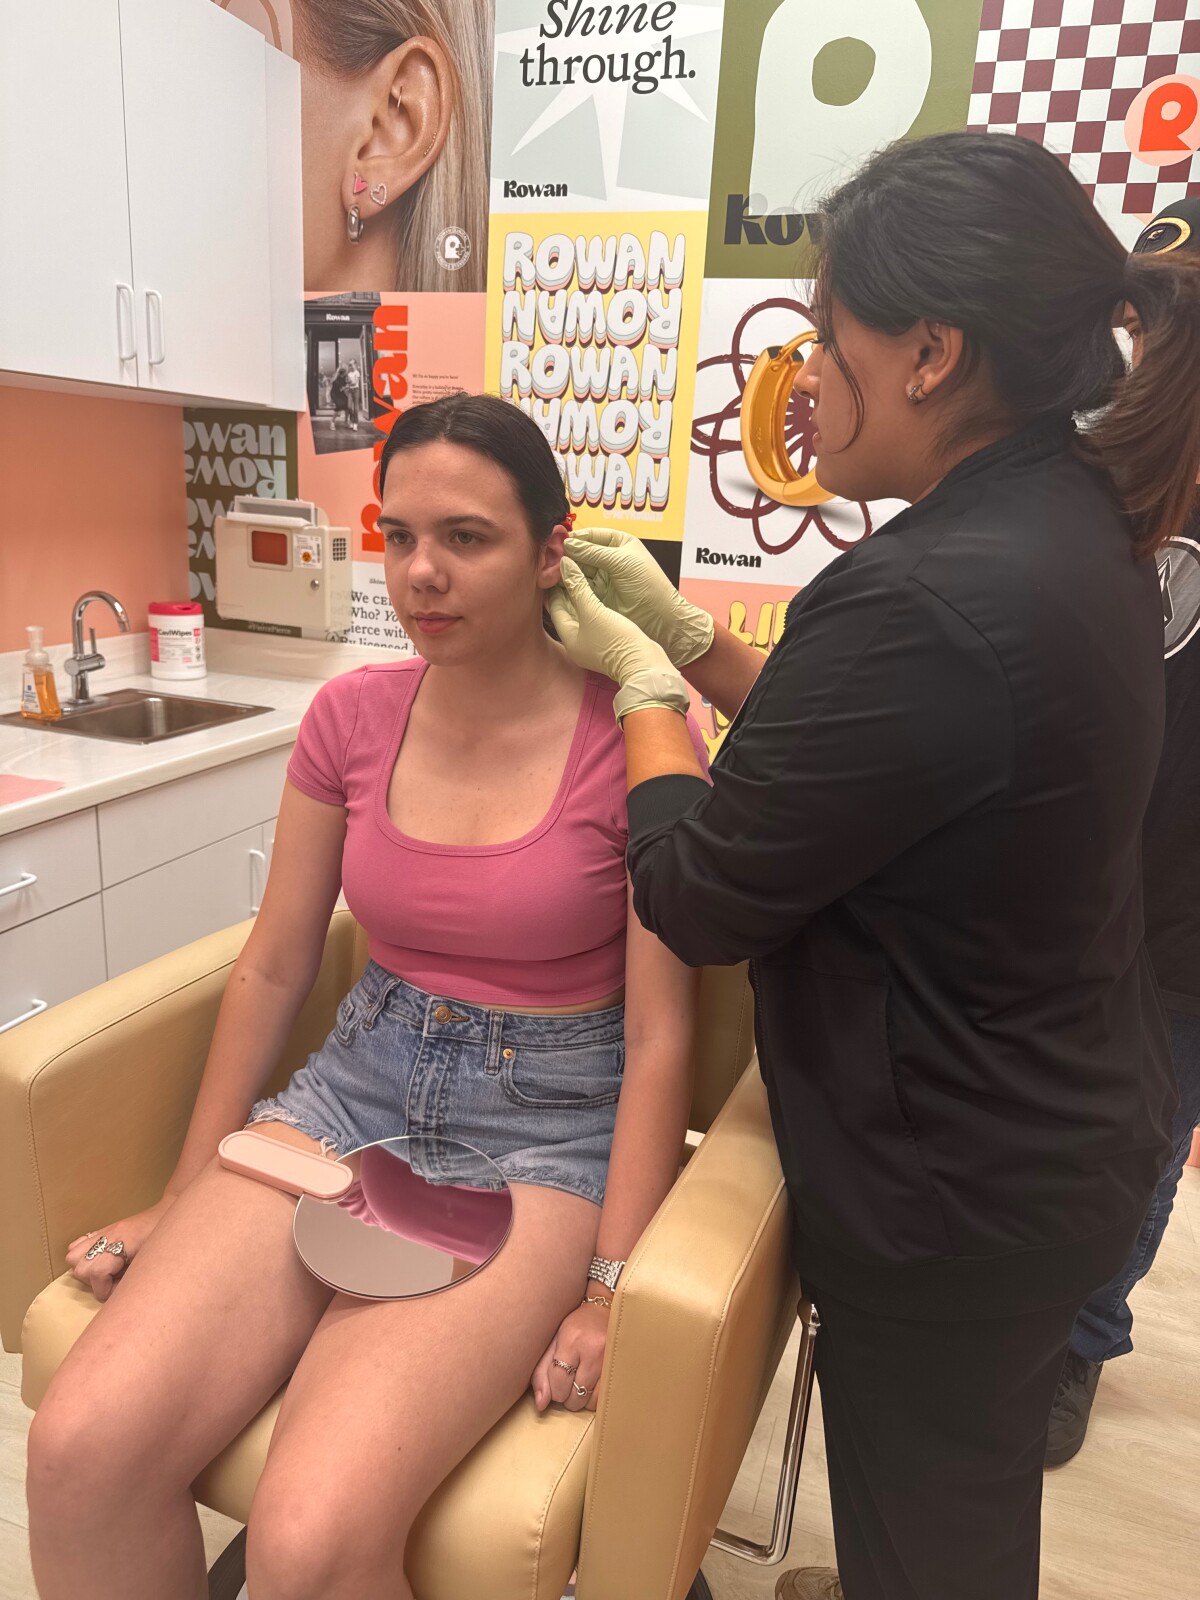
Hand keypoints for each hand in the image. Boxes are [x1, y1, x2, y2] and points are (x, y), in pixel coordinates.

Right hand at [65, 1195, 175, 1302]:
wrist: (169, 1213)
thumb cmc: (164, 1240)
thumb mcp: (150, 1263)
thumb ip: (130, 1279)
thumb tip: (115, 1295)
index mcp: (122, 1243)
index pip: (97, 1273)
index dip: (106, 1289)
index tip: (119, 1289)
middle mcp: (108, 1236)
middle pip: (80, 1268)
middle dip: (95, 1282)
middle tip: (113, 1280)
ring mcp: (103, 1232)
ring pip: (73, 1257)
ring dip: (85, 1270)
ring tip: (105, 1271)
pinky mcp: (102, 1231)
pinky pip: (77, 1245)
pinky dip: (81, 1256)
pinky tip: (99, 1260)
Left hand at [531, 1299, 610, 1414]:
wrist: (604, 1309)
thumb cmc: (575, 1326)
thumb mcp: (553, 1342)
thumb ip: (542, 1373)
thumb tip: (541, 1404)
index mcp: (572, 1341)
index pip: (558, 1385)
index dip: (554, 1390)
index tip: (557, 1381)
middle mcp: (594, 1351)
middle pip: (575, 1397)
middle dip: (568, 1395)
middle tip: (569, 1380)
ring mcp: (611, 1360)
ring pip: (591, 1402)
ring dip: (583, 1398)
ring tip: (581, 1381)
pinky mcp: (622, 1366)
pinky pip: (606, 1397)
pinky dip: (597, 1396)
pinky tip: (593, 1383)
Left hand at [547, 559, 689, 721]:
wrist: (644, 663)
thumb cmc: (617, 641)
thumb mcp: (593, 611)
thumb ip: (578, 587)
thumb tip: (565, 565)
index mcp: (568, 638)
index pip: (554, 607)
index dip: (555, 585)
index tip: (558, 568)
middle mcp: (577, 643)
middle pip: (568, 610)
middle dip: (568, 589)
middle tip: (570, 567)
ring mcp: (592, 644)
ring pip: (582, 613)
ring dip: (582, 595)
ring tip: (584, 573)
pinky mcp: (607, 642)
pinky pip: (595, 618)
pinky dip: (594, 604)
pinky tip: (600, 591)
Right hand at [564, 528, 714, 667]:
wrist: (660, 617)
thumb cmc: (648, 585)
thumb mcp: (621, 563)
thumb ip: (594, 553)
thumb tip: (569, 544)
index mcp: (619, 542)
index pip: (591, 535)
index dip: (575, 538)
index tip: (558, 542)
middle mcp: (609, 557)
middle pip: (581, 552)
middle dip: (566, 555)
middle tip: (548, 558)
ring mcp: (603, 576)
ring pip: (578, 569)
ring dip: (565, 570)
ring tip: (549, 570)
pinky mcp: (598, 594)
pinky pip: (579, 585)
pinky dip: (569, 584)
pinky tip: (556, 583)